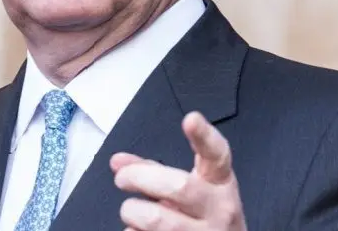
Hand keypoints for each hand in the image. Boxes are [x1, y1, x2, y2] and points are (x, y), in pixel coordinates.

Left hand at [110, 111, 246, 229]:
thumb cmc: (205, 216)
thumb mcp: (190, 188)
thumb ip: (154, 171)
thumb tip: (118, 162)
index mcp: (220, 183)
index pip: (217, 155)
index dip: (204, 137)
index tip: (191, 119)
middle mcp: (219, 209)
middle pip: (178, 186)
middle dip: (140, 178)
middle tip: (122, 178)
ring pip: (155, 219)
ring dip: (132, 211)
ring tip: (132, 210)